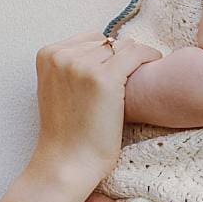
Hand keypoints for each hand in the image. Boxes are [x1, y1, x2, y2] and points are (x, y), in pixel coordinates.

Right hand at [31, 33, 159, 186]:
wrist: (68, 162)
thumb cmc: (67, 132)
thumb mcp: (56, 89)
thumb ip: (70, 66)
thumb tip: (105, 46)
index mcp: (47, 55)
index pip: (89, 39)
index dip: (107, 55)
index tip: (119, 70)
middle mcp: (62, 56)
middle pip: (106, 41)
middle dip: (120, 57)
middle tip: (133, 77)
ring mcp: (81, 65)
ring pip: (122, 46)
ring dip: (136, 58)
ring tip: (144, 76)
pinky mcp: (104, 78)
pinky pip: (136, 54)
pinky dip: (149, 56)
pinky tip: (155, 65)